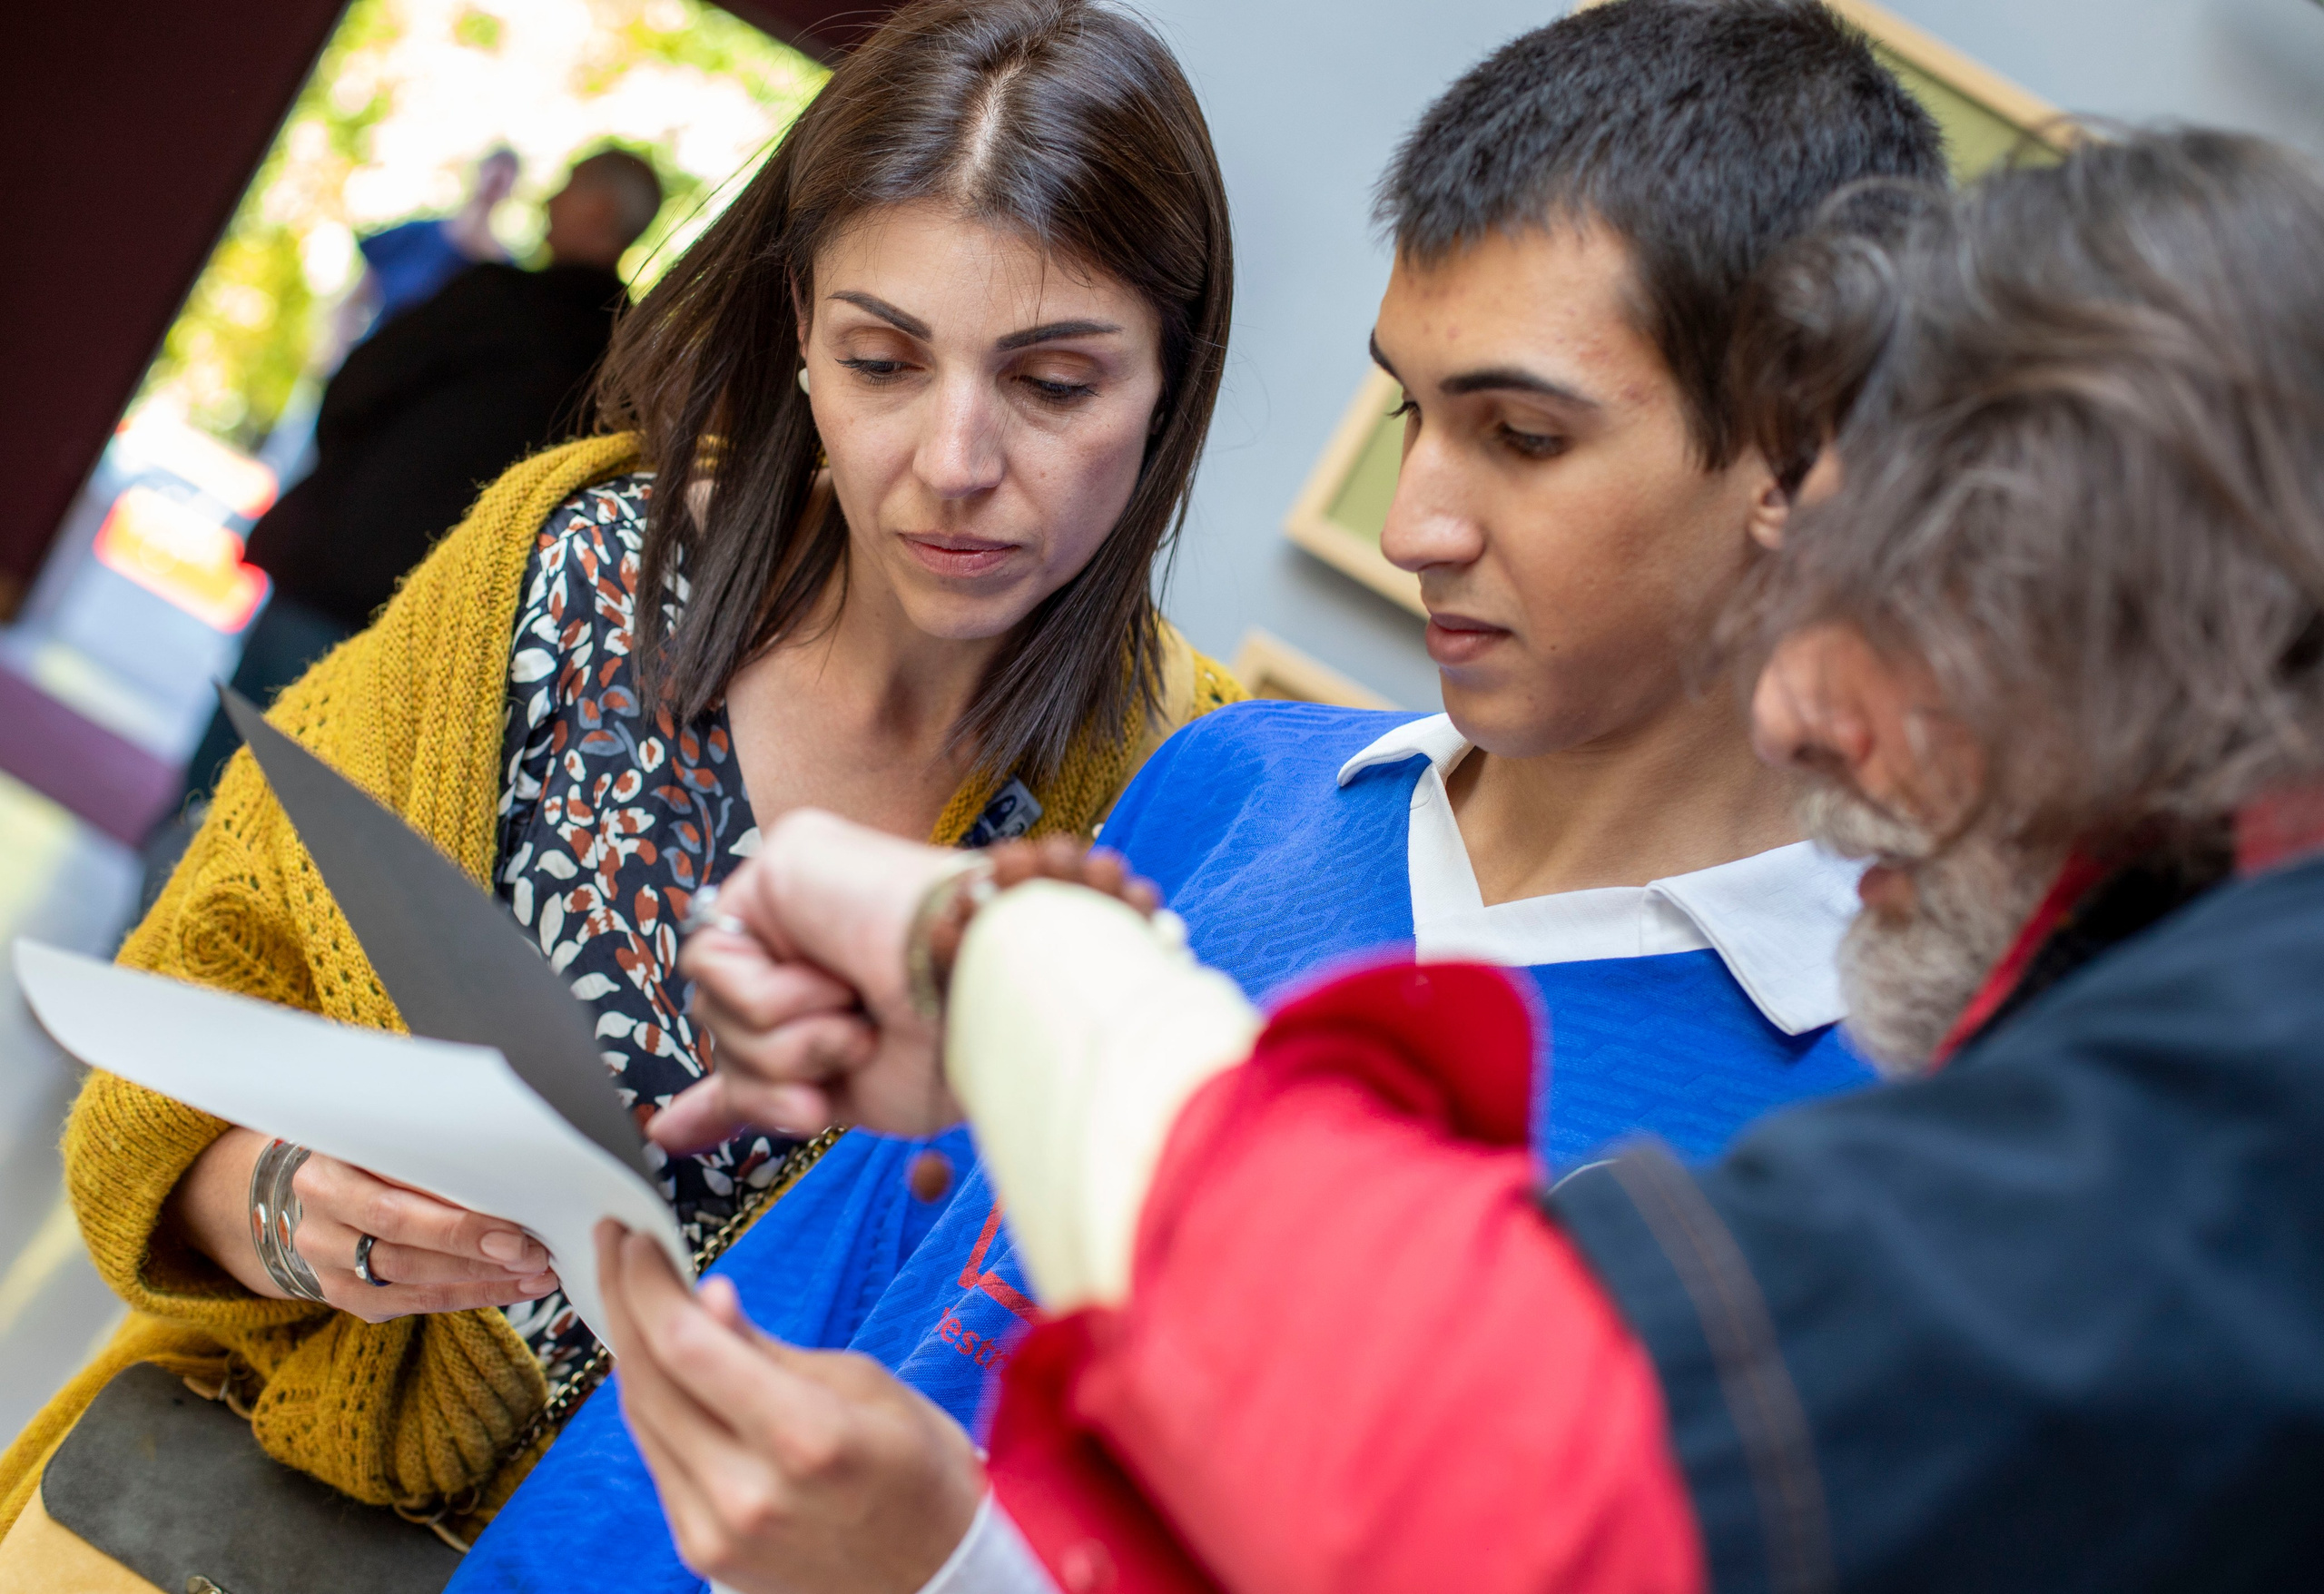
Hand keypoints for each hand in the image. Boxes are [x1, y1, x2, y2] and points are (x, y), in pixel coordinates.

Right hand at [166, 1126, 558, 1321]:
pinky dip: (471, 1296)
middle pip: (401, 1242)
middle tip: (534, 1251)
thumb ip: (423, 1134)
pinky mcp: (346, 1297)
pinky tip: (517, 1288)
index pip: (392, 1197)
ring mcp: (328, 1265)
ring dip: (483, 1280)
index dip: (454, 1215)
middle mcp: (318, 1220)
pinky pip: (414, 1304)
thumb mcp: (375, 1131)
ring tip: (540, 1273)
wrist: (292, 1193)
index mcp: (324, 1168)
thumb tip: (505, 1134)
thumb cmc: (361, 1150)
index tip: (514, 1218)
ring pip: (411, 1280)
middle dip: (473, 1249)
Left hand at [595, 1219, 984, 1593]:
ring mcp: (718, 1531)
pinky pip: (658, 1459)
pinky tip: (657, 1362)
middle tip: (618, 1247)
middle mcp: (747, 1492)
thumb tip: (709, 1298)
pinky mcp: (704, 1552)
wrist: (937, 1578)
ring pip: (642, 1419)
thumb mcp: (865, 1383)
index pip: (688, 1346)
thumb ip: (770, 1348)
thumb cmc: (920, 1470)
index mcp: (805, 1437)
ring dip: (630, 1348)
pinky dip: (653, 1403)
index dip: (648, 1284)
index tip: (637, 1239)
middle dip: (624, 1301)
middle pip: (649, 1379)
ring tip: (632, 1293)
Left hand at [663, 815, 1161, 1143]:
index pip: (749, 1030)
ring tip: (857, 1022)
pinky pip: (713, 963)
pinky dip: (772, 998)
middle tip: (854, 1053)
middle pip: (722, 1033)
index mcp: (836, 985)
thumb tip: (665, 1132)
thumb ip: (755, 1092)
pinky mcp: (780, 864)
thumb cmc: (952, 1046)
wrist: (992, 999)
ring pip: (712, 1007)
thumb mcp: (840, 1086)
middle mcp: (813, 938)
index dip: (722, 1088)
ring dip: (786, 1042)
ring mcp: (796, 896)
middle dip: (776, 1072)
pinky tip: (835, 985)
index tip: (677, 1133)